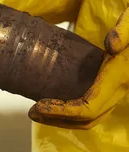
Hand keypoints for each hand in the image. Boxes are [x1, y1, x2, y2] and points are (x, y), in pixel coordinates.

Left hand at [28, 0, 128, 129]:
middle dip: (57, 119)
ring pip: (91, 118)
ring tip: (38, 112)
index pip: (88, 108)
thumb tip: (111, 44)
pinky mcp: (111, 89)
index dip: (62, 112)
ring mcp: (116, 92)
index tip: (38, 105)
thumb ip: (125, 31)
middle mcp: (117, 91)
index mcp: (117, 79)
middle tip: (32, 112)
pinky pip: (92, 109)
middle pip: (87, 120)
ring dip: (63, 120)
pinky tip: (54, 104)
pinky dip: (72, 113)